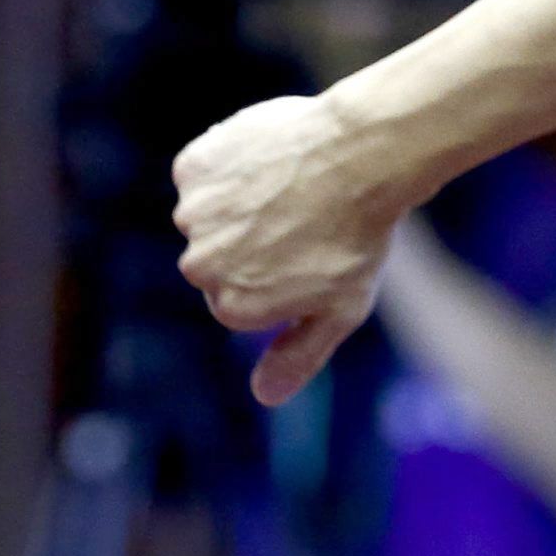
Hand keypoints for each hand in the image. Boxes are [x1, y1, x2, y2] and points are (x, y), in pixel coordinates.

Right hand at [171, 91, 409, 403]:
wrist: (363, 159)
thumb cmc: (360, 239)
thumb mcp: (341, 311)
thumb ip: (299, 355)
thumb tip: (265, 396)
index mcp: (233, 307)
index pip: (239, 300)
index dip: (279, 277)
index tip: (311, 255)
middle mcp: (201, 267)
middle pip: (218, 260)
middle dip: (254, 245)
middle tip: (303, 222)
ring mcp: (193, 216)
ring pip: (210, 216)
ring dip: (242, 205)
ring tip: (292, 190)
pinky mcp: (191, 168)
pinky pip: (204, 174)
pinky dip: (231, 167)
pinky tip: (273, 162)